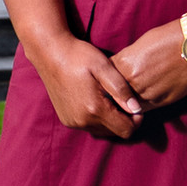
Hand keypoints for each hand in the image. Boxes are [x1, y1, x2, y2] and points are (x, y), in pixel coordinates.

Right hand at [23, 36, 144, 138]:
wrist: (50, 53)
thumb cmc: (79, 56)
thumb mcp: (104, 67)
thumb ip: (121, 90)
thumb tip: (136, 109)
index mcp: (94, 109)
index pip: (126, 130)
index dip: (136, 120)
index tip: (136, 106)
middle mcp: (82, 121)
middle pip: (115, 132)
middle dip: (123, 119)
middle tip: (121, 99)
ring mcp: (72, 121)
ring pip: (102, 130)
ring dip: (109, 119)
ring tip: (108, 98)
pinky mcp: (66, 119)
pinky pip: (89, 126)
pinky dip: (96, 118)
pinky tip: (95, 100)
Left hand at [109, 19, 186, 111]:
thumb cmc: (168, 38)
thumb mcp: (140, 44)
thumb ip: (126, 59)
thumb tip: (118, 68)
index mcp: (123, 63)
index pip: (104, 77)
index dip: (105, 79)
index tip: (105, 81)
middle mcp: (132, 80)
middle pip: (113, 93)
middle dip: (113, 93)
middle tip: (112, 93)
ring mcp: (147, 92)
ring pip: (128, 104)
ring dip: (127, 102)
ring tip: (128, 98)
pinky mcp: (162, 101)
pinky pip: (144, 108)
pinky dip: (140, 106)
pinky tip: (141, 100)